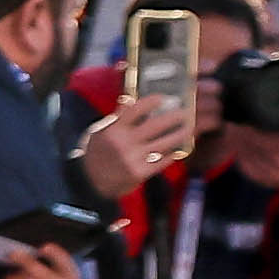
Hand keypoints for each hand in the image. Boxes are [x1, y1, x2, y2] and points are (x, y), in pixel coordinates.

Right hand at [76, 94, 191, 197]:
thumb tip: (129, 99)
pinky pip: (162, 161)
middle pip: (155, 126)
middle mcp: (124, 143)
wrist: (90, 180)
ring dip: (179, 135)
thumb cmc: (97, 151)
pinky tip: (178, 148)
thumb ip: (117, 117)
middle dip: (173, 118)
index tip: (163, 98)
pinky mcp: (140, 173)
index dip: (151, 102)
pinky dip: (172, 154)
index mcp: (113, 129)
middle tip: (185, 112)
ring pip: (164, 144)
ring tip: (188, 128)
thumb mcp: (101, 131)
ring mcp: (133, 159)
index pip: (135, 110)